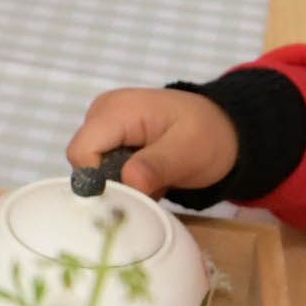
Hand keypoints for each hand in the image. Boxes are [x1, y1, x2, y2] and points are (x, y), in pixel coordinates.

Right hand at [66, 86, 237, 200]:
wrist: (223, 129)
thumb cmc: (207, 135)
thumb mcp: (189, 151)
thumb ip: (157, 166)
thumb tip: (129, 182)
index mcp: (116, 110)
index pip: (82, 153)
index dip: (99, 181)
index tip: (130, 196)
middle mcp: (101, 114)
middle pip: (83, 163)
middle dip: (111, 185)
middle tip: (148, 190)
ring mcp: (104, 127)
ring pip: (92, 171)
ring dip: (120, 186)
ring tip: (153, 183)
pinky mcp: (110, 141)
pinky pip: (103, 170)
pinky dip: (124, 182)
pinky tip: (148, 180)